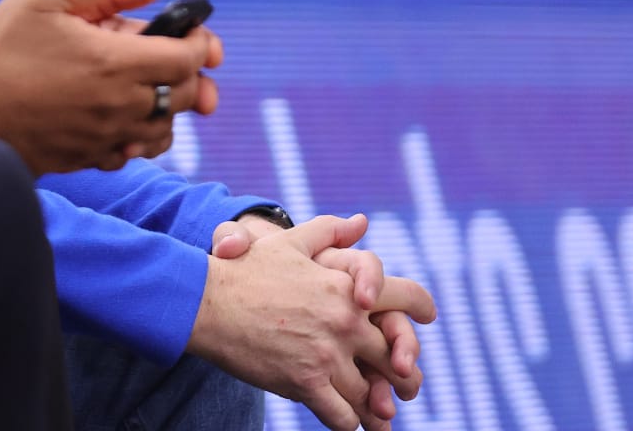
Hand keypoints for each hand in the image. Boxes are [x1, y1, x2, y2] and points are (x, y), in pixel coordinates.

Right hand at [0, 0, 221, 174]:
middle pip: (184, 95)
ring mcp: (104, 138)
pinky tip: (116, 116)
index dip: (200, 42)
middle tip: (172, 54)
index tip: (192, 31)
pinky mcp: (86, 159)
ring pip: (163, 129)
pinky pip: (132, 154)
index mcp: (114, 62)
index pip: (188, 57)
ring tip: (146, 86)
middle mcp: (118, 106)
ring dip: (165, 106)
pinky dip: (137, 136)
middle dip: (188, 73)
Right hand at [194, 214, 437, 430]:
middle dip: (404, 376)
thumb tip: (361, 222)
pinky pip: (342, 416)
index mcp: (346, 288)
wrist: (204, 301)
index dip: (421, 308)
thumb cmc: (245, 269)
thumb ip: (329, 232)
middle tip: (406, 386)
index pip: (406, 297)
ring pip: (369, 393)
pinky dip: (349, 424)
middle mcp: (344, 323)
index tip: (428, 317)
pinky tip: (348, 423)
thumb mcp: (289, 243)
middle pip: (396, 359)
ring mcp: (326, 355)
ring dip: (376, 407)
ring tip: (379, 416)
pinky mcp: (304, 383)